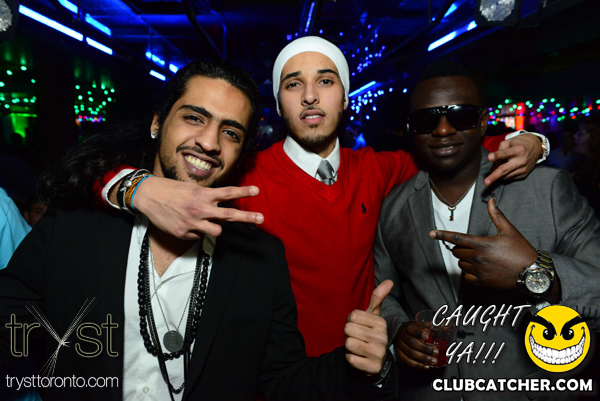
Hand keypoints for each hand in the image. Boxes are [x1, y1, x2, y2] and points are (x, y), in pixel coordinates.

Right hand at [131, 176, 263, 238]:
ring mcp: (193, 222)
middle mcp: (200, 208)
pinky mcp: (184, 233)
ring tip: (204, 221)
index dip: (244, 191)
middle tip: (262, 218)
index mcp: (203, 195)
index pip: (228, 193)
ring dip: (215, 227)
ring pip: (217, 231)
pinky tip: (186, 223)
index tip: (257, 190)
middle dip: (247, 217)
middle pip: (229, 215)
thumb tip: (221, 209)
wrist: (148, 196)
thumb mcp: (192, 189)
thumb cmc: (172, 190)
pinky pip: (199, 236)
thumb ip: (208, 198)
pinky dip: (197, 231)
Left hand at [345, 280, 392, 374]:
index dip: (351, 321)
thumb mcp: (374, 317)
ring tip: (359, 348)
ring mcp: (378, 353)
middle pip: (348, 329)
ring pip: (348, 343)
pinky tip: (359, 358)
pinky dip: (350, 359)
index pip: (352, 316)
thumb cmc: (370, 334)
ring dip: (349, 347)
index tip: (359, 326)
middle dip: (349, 334)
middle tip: (358, 338)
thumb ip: (377, 298)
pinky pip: (350, 358)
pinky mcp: (371, 367)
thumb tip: (389, 281)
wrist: (376, 363)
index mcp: (381, 323)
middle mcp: (382, 337)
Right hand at [393, 321, 438, 368]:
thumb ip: (430, 326)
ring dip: (423, 358)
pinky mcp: (398, 354)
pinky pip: (407, 361)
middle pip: (412, 342)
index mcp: (408, 327)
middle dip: (425, 348)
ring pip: (410, 353)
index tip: (427, 336)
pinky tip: (426, 366)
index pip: (412, 329)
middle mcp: (402, 336)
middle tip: (436, 352)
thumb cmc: (413, 330)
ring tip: (433, 361)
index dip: (419, 333)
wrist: (399, 334)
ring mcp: (399, 345)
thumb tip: (444, 325)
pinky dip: (417, 365)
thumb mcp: (420, 325)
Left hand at [429, 198, 536, 288]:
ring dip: (466, 260)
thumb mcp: (509, 230)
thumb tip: (491, 200)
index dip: (442, 235)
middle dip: (461, 247)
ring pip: (461, 264)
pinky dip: (469, 273)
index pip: (456, 238)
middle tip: (475, 246)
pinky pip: (466, 277)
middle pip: (457, 251)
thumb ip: (496, 215)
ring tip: (481, 257)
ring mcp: (478, 271)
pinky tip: (480, 269)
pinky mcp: (482, 282)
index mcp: (481, 243)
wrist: (531, 273)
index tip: (431, 234)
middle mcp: (477, 258)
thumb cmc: (521, 250)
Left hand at [484, 133, 541, 185]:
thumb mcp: (509, 141)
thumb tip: (493, 165)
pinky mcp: (524, 174)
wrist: (536, 147)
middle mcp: (522, 160)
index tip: (489, 157)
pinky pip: (510, 178)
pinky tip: (506, 169)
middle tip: (486, 182)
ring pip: (505, 175)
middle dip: (494, 176)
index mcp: (518, 149)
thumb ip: (500, 150)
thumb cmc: (520, 143)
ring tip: (497, 167)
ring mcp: (524, 168)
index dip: (497, 155)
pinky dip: (504, 175)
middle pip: (505, 169)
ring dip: (498, 174)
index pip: (505, 153)